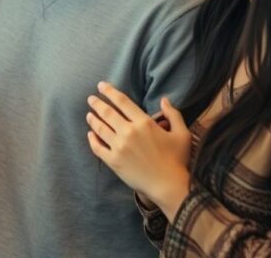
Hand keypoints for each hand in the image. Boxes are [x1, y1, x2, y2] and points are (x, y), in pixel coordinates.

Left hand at [86, 82, 190, 219]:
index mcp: (144, 123)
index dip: (110, 92)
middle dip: (97, 103)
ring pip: (100, 128)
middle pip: (107, 113)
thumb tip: (164, 100)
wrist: (169, 185)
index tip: (101, 86)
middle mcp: (128, 132)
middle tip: (90, 99)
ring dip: (92, 119)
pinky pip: (98, 148)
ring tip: (89, 115)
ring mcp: (119, 147)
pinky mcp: (113, 161)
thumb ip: (173, 114)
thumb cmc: (178, 160)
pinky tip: (90, 134)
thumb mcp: (182, 134)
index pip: (122, 102)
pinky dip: (92, 139)